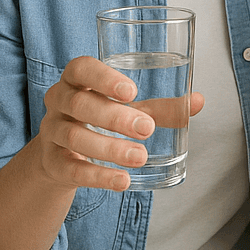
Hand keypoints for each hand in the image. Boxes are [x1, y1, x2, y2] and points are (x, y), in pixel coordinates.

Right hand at [37, 55, 204, 191]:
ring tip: (140, 157)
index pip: (81, 68)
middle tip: (147, 129)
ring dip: (110, 148)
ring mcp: (51, 132)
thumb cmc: (100, 118)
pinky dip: (98, 176)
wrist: (61, 153)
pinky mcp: (51, 162)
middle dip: (115, 117)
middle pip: (80, 104)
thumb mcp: (128, 108)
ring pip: (75, 137)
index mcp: (77, 79)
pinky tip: (122, 181)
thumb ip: (160, 107)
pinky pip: (71, 169)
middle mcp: (58, 101)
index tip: (132, 91)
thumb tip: (198, 101)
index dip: (103, 78)